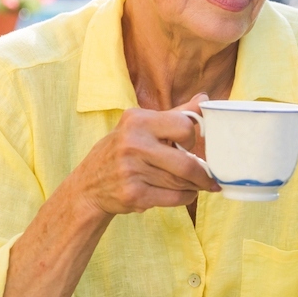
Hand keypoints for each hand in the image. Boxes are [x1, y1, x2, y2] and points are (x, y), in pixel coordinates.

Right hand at [68, 93, 218, 215]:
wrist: (88, 186)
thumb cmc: (122, 151)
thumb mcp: (142, 126)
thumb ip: (175, 113)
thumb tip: (205, 99)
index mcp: (138, 120)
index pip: (184, 127)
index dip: (193, 139)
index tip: (191, 146)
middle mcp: (133, 143)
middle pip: (186, 162)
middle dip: (203, 173)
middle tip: (209, 176)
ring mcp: (131, 171)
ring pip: (181, 182)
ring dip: (195, 185)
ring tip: (197, 184)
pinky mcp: (133, 195)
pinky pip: (174, 198)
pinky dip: (186, 197)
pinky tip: (185, 193)